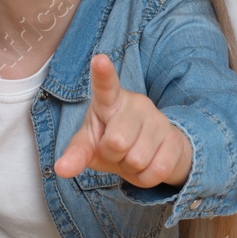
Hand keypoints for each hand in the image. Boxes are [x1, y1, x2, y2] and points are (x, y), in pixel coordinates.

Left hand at [52, 55, 191, 187]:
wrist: (152, 153)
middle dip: (112, 155)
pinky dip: (145, 178)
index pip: (105, 85)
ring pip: (137, 159)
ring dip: (130, 168)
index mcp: (110, 100)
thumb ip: (75, 155)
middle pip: (116, 142)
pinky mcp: (175, 139)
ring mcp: (158, 119)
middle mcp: (137, 103)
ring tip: (132, 157)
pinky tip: (147, 165)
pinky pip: (156, 170)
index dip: (103, 73)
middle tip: (115, 150)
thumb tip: (61, 170)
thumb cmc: (112, 142)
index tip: (100, 60)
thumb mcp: (90, 145)